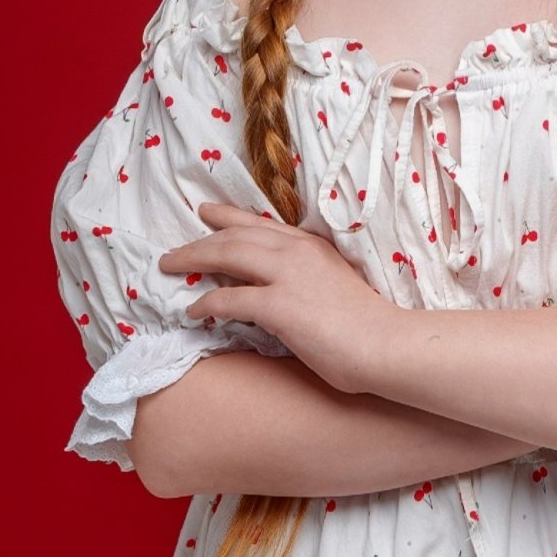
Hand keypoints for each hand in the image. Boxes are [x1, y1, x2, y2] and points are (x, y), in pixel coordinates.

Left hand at [158, 203, 391, 395]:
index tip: (208, 212)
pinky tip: (192, 311)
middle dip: (201, 239)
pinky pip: (230, 298)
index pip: (262, 224)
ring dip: (194, 260)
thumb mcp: (334, 283)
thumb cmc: (367, 324)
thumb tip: (279, 285)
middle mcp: (297, 251)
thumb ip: (307, 277)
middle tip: (174, 249)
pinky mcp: (279, 305)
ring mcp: (287, 276)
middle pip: (237, 236)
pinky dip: (206, 302)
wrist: (386, 344)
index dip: (230, 217)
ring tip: (170, 268)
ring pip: (227, 256)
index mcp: (312, 245)